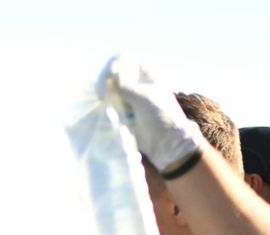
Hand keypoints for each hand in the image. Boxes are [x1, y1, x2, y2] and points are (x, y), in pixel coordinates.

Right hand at [96, 55, 202, 173]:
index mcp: (146, 74)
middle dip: (105, 79)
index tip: (111, 74)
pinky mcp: (123, 112)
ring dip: (104, 92)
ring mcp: (128, 97)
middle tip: (103, 93)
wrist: (166, 142)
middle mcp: (136, 83)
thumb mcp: (143, 98)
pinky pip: (109, 103)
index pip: (125, 58)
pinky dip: (105, 104)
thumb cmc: (160, 116)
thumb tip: (111, 74)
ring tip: (104, 101)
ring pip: (109, 88)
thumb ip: (125, 85)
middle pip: (113, 72)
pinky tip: (105, 108)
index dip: (115, 63)